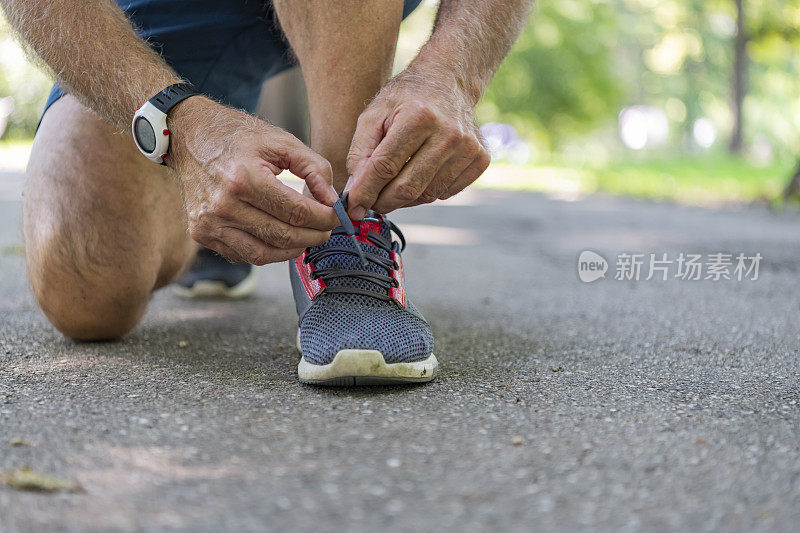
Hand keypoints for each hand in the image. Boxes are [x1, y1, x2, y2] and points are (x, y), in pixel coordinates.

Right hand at [166, 97, 338, 264]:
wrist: (190, 136)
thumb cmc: (239, 137)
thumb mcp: (282, 141)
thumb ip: (315, 169)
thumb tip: (333, 202)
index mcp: (244, 178)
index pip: (296, 211)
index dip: (324, 218)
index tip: (336, 216)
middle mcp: (223, 205)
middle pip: (283, 236)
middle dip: (314, 236)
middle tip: (327, 229)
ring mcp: (210, 224)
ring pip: (264, 254)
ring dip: (293, 249)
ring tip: (307, 236)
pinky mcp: (202, 234)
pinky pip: (244, 255)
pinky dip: (268, 251)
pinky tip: (280, 238)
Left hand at [346, 69, 489, 216]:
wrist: (448, 81)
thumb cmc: (405, 99)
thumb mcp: (374, 115)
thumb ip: (359, 154)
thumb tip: (355, 195)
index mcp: (418, 116)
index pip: (385, 166)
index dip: (365, 191)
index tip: (352, 207)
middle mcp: (449, 133)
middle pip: (407, 188)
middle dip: (383, 201)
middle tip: (371, 201)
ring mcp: (469, 148)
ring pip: (427, 195)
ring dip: (404, 199)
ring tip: (393, 185)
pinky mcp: (480, 159)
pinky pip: (445, 193)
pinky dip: (427, 191)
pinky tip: (420, 174)